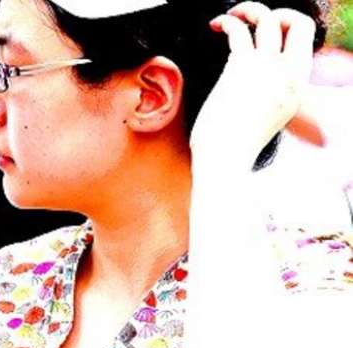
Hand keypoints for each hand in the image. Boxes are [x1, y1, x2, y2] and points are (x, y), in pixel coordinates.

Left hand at [189, 1, 318, 165]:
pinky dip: (227, 20)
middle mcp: (288, 76)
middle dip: (281, 12)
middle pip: (301, 23)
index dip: (289, 31)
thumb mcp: (266, 119)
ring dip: (249, 9)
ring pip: (269, 18)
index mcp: (297, 89)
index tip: (268, 33)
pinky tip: (216, 25)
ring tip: (232, 17)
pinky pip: (239, 30)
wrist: (224, 160)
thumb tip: (254, 85)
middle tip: (256, 20)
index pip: (305, 45)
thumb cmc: (236, 146)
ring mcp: (266, 70)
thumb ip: (269, 95)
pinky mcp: (240, 68)